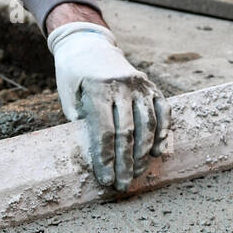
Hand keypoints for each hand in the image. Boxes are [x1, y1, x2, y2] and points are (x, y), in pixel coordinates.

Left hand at [48, 21, 169, 191]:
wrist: (89, 46)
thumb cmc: (74, 79)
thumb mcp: (69, 99)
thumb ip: (82, 124)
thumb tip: (98, 157)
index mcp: (98, 90)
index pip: (105, 132)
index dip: (106, 160)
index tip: (106, 181)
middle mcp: (122, 86)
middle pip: (128, 132)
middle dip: (125, 163)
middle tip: (122, 186)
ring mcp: (140, 85)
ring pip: (148, 124)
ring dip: (143, 153)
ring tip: (137, 174)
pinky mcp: (151, 87)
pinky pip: (163, 112)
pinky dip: (163, 133)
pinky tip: (157, 153)